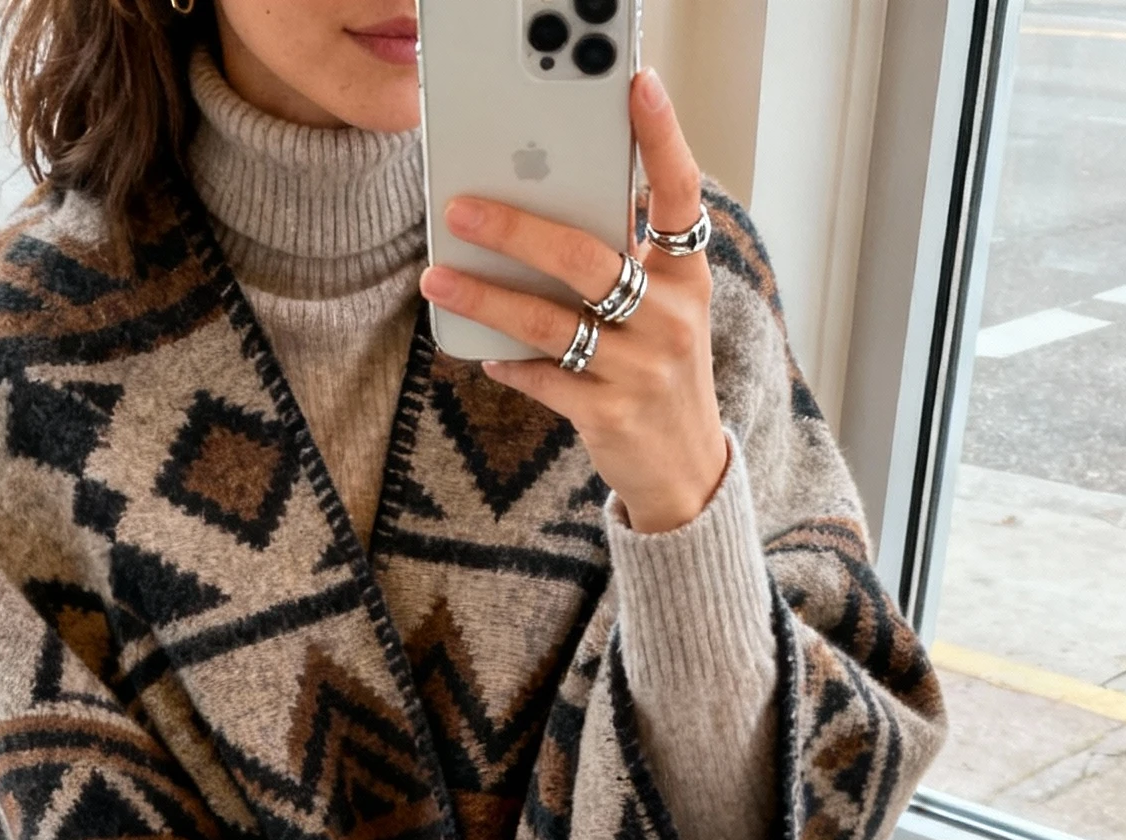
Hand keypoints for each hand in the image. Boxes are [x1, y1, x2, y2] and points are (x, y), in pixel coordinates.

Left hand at [420, 67, 727, 535]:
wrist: (684, 467)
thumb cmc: (660, 368)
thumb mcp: (664, 309)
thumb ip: (624, 261)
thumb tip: (540, 208)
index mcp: (688, 276)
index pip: (680, 194)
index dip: (663, 138)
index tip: (637, 85)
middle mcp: (671, 318)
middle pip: (585, 257)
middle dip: (515, 230)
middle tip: (460, 209)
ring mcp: (642, 369)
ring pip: (550, 321)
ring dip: (485, 298)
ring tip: (436, 280)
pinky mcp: (610, 415)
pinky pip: (544, 377)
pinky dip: (508, 362)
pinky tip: (482, 351)